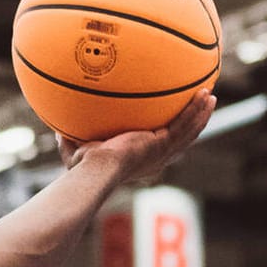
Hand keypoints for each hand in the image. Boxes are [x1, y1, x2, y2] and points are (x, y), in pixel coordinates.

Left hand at [58, 90, 215, 183]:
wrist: (95, 171)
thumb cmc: (82, 168)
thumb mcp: (76, 150)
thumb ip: (70, 138)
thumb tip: (57, 129)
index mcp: (141, 159)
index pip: (161, 146)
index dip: (171, 134)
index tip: (175, 121)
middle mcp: (156, 158)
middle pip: (182, 138)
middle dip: (193, 121)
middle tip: (201, 104)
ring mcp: (162, 152)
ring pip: (190, 131)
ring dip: (201, 113)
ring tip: (209, 96)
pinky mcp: (164, 145)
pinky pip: (186, 124)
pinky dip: (196, 110)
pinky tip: (204, 95)